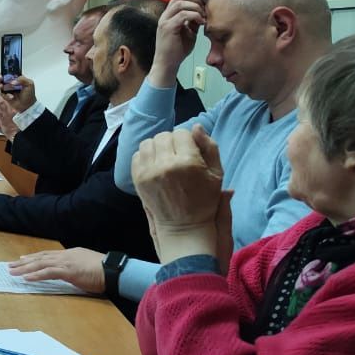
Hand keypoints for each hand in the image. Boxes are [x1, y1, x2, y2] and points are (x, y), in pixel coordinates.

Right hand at [0, 74, 35, 113]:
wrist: (27, 106)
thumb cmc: (29, 95)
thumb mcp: (29, 84)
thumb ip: (22, 79)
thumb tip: (12, 81)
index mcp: (16, 78)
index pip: (8, 72)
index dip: (4, 72)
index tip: (2, 74)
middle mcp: (10, 83)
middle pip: (1, 77)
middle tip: (0, 79)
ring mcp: (6, 89)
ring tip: (2, 87)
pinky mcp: (4, 96)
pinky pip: (1, 94)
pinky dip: (5, 95)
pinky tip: (11, 97)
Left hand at [8, 248, 105, 293]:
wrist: (113, 270)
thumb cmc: (104, 271)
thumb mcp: (87, 266)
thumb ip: (76, 268)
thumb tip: (71, 273)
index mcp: (70, 254)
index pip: (48, 255)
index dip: (35, 257)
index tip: (23, 259)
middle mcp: (66, 255)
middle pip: (41, 257)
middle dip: (25, 262)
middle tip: (11, 265)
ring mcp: (66, 262)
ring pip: (41, 264)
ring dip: (25, 268)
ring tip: (13, 272)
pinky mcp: (68, 271)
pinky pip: (48, 272)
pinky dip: (36, 275)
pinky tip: (26, 277)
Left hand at [132, 125, 225, 263]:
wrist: (184, 227)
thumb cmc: (204, 200)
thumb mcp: (217, 174)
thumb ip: (209, 147)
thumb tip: (197, 127)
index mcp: (188, 162)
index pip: (182, 133)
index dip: (187, 140)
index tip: (189, 152)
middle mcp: (166, 165)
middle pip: (164, 136)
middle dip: (171, 142)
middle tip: (177, 156)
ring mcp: (149, 172)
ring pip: (148, 142)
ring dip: (157, 147)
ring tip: (165, 159)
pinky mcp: (137, 179)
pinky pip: (137, 155)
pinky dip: (145, 157)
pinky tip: (154, 166)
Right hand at [149, 0, 204, 85]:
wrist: (167, 64)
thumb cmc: (177, 51)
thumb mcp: (189, 33)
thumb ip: (193, 22)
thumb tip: (203, 13)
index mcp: (168, 15)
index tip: (203, 6)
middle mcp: (165, 16)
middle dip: (195, 0)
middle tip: (205, 9)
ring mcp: (165, 21)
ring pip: (181, 3)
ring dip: (195, 8)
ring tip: (204, 16)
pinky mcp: (168, 28)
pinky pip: (182, 15)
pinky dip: (194, 16)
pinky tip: (201, 23)